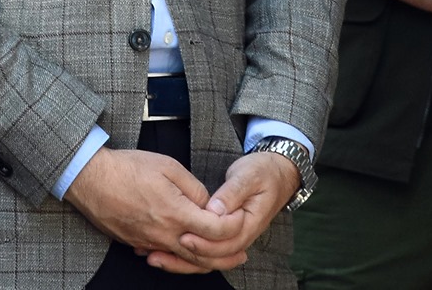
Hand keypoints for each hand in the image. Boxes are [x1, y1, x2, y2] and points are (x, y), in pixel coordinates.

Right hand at [63, 147, 238, 271]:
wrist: (91, 179)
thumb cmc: (127, 168)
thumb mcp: (168, 166)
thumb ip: (194, 188)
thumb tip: (208, 204)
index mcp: (176, 212)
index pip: (216, 229)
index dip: (233, 225)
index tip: (239, 218)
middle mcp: (164, 234)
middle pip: (203, 255)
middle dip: (227, 256)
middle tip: (242, 254)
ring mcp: (149, 242)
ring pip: (184, 260)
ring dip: (206, 261)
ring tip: (221, 258)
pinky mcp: (137, 243)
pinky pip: (164, 255)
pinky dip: (181, 257)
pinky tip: (188, 252)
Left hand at [148, 148, 299, 272]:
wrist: (276, 174)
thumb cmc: (262, 172)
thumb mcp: (248, 176)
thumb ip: (232, 193)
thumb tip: (215, 209)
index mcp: (249, 223)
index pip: (226, 243)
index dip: (204, 243)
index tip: (184, 236)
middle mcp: (242, 235)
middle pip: (215, 256)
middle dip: (187, 256)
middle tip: (161, 251)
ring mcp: (233, 236)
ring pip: (208, 257)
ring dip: (182, 260)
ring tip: (155, 257)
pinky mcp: (224, 233)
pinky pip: (206, 249)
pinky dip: (186, 252)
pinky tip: (165, 250)